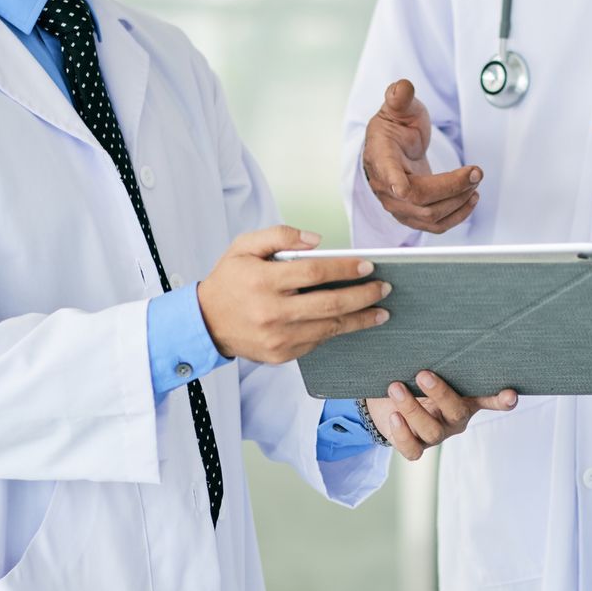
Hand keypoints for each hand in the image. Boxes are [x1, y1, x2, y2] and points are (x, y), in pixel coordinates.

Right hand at [197, 226, 389, 363]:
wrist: (206, 322)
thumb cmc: (230, 280)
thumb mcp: (244, 246)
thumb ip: (280, 235)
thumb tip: (317, 241)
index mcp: (262, 281)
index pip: (313, 273)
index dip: (344, 269)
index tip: (368, 266)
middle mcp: (271, 312)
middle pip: (329, 304)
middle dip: (363, 296)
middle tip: (384, 288)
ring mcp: (277, 337)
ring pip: (329, 328)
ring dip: (359, 319)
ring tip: (380, 310)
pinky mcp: (281, 355)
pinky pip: (317, 342)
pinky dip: (336, 330)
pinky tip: (351, 321)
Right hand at [362, 79, 481, 232]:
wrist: (391, 150)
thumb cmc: (394, 129)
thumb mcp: (397, 108)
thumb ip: (399, 97)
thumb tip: (403, 87)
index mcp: (380, 158)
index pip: (386, 173)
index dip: (394, 182)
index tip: (402, 188)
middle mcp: (386, 187)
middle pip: (420, 199)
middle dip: (453, 187)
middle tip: (476, 172)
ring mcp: (399, 206)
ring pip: (430, 216)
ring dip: (458, 202)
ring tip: (475, 183)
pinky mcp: (413, 216)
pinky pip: (436, 226)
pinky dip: (457, 216)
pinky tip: (470, 199)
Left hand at [364, 371, 516, 460]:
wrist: (385, 400)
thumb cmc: (412, 378)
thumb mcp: (426, 366)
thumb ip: (436, 357)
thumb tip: (435, 325)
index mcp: (465, 398)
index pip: (489, 399)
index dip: (500, 400)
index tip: (510, 394)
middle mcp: (454, 418)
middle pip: (456, 412)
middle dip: (441, 393)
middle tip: (423, 374)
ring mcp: (436, 434)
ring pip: (431, 430)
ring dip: (412, 408)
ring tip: (395, 388)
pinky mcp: (416, 446)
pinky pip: (413, 450)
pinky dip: (402, 434)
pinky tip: (394, 416)